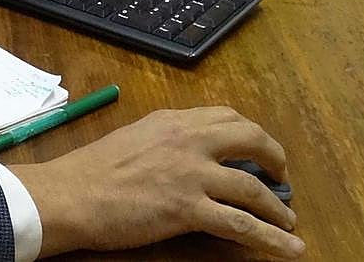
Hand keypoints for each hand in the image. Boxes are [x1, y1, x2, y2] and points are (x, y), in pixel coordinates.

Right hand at [9, 106, 302, 258]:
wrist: (71, 194)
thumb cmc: (91, 170)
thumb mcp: (132, 138)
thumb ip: (163, 141)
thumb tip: (188, 154)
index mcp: (170, 121)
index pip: (224, 116)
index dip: (249, 133)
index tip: (256, 149)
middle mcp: (187, 140)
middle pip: (249, 139)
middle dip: (274, 157)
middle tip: (282, 175)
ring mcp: (190, 174)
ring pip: (252, 188)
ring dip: (277, 206)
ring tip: (288, 220)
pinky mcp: (189, 209)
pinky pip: (242, 225)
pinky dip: (273, 238)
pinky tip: (291, 247)